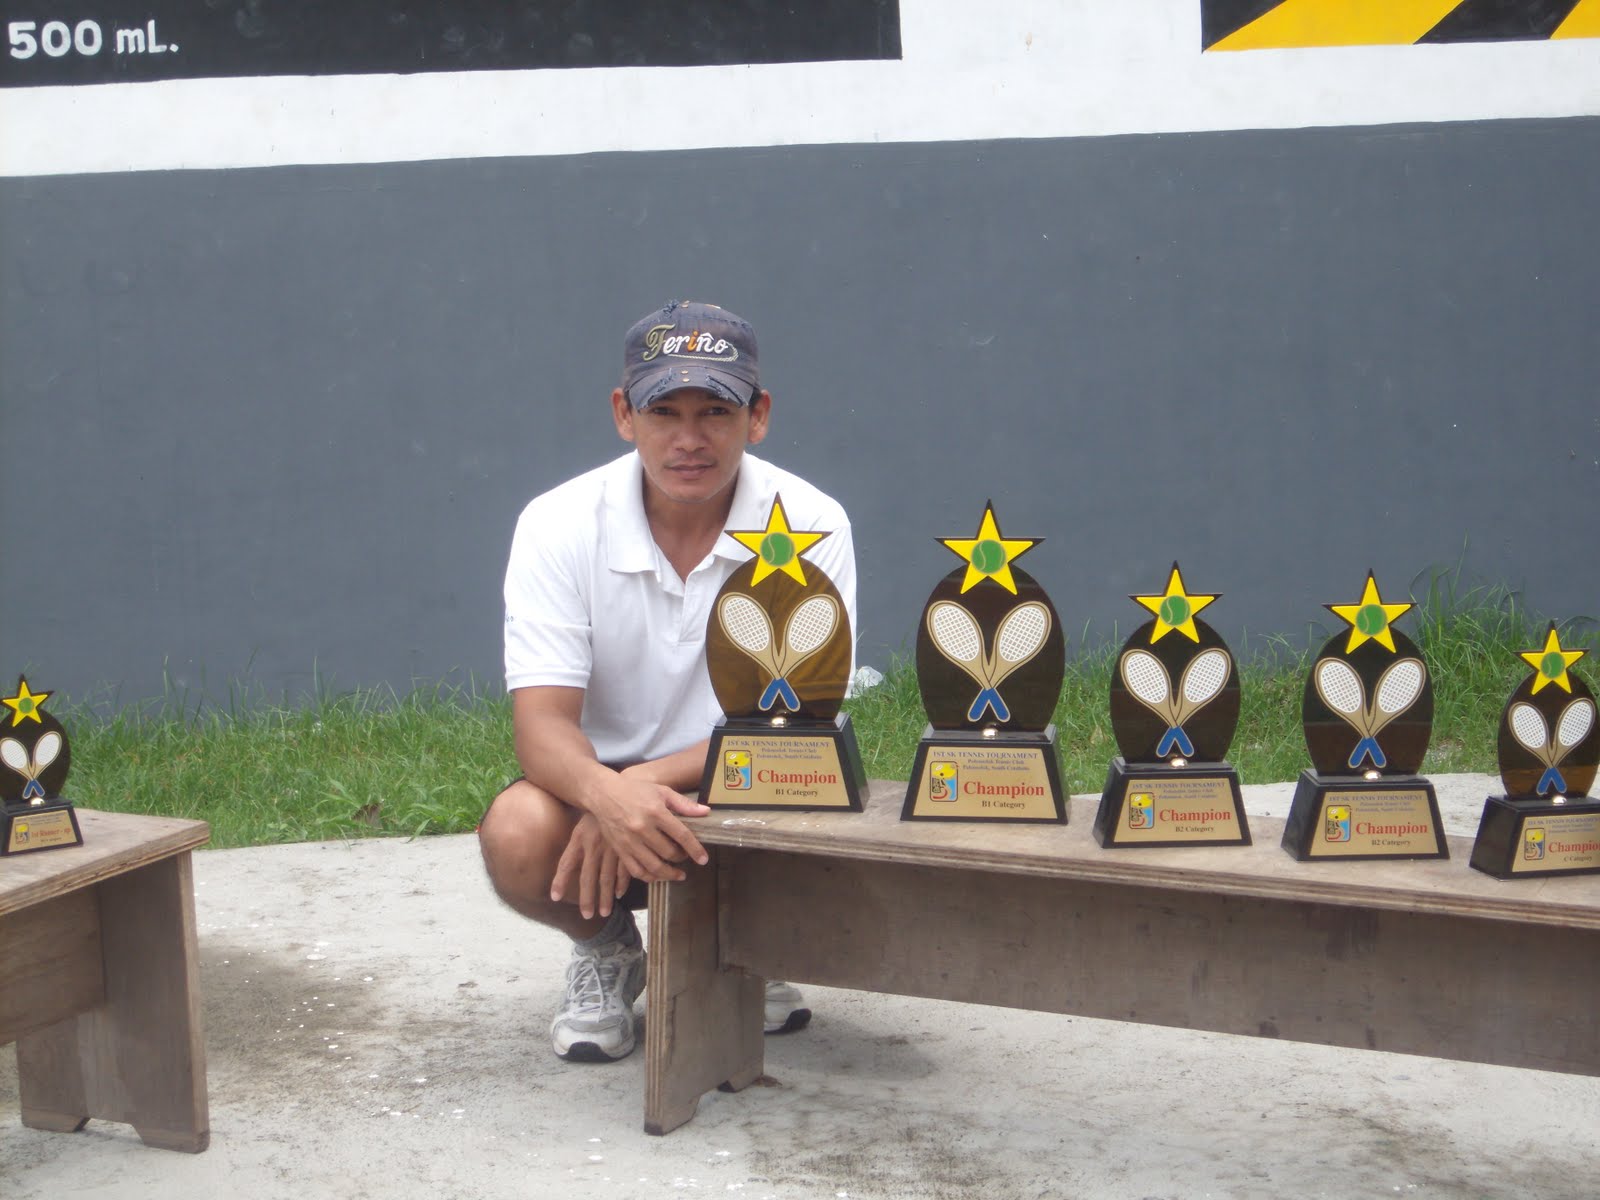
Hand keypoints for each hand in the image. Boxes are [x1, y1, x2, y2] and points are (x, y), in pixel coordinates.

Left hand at [550, 813, 633, 919]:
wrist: (621, 791)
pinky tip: (620, 893)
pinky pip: (625, 869)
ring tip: (604, 913)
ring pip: (607, 878)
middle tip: (586, 916)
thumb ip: (576, 844)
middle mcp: (594, 845)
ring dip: (606, 898)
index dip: (560, 881)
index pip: (566, 863)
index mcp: (580, 837)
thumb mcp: (582, 823)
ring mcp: (611, 847)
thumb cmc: (599, 810)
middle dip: (587, 899)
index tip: (556, 898)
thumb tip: (568, 863)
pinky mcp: (628, 846)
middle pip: (588, 878)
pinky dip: (622, 883)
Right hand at [552, 775, 709, 907]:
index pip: (682, 835)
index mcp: (656, 812)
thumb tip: (706, 812)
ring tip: (678, 874)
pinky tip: (658, 876)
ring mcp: (629, 841)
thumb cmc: (635, 790)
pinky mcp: (619, 850)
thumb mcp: (661, 791)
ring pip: (653, 867)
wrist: (603, 794)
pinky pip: (636, 871)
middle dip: (681, 858)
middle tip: (685, 857)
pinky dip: (649, 877)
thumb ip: (684, 804)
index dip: (695, 849)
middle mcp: (642, 828)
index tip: (703, 860)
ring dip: (669, 874)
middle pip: (668, 853)